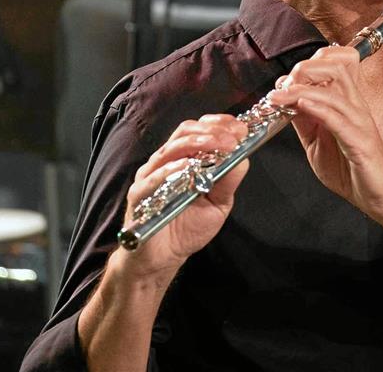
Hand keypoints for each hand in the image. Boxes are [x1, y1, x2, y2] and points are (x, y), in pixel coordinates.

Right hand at [119, 115, 249, 280]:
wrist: (164, 258)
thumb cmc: (188, 227)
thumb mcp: (219, 203)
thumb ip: (228, 180)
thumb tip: (243, 157)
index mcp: (183, 159)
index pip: (198, 130)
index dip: (219, 124)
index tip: (240, 129)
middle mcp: (164, 163)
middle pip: (184, 133)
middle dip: (212, 131)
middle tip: (233, 138)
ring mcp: (149, 177)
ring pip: (170, 150)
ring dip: (198, 144)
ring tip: (220, 146)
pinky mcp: (139, 197)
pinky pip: (153, 179)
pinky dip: (172, 170)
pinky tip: (189, 167)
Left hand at [267, 46, 382, 219]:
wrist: (377, 196)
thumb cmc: (351, 169)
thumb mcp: (317, 142)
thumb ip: (303, 121)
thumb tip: (285, 102)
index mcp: (346, 103)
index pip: (331, 66)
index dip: (304, 67)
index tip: (281, 84)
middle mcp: (354, 107)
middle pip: (335, 67)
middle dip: (304, 69)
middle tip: (282, 86)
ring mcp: (359, 122)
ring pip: (334, 90)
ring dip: (302, 89)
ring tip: (280, 96)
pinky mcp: (359, 141)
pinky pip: (338, 119)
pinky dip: (318, 109)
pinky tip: (301, 106)